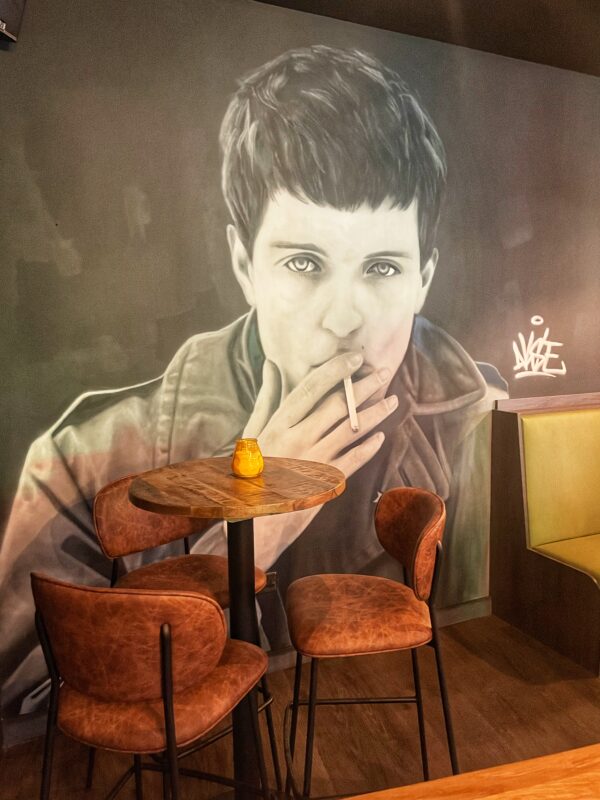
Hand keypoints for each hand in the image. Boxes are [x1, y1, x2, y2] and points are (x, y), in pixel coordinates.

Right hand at [243, 352, 397, 478]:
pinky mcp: (327, 482)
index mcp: (280, 424)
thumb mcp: (253, 431)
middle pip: (338, 406)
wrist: (255, 518)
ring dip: (376, 413)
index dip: (336, 370)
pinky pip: (355, 460)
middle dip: (364, 387)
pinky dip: (370, 448)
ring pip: (352, 430)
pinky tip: (381, 436)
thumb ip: (267, 397)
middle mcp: (298, 440)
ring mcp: (315, 461)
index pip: (312, 389)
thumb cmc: (251, 471)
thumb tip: (272, 364)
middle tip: (384, 372)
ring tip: (393, 400)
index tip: (356, 357)